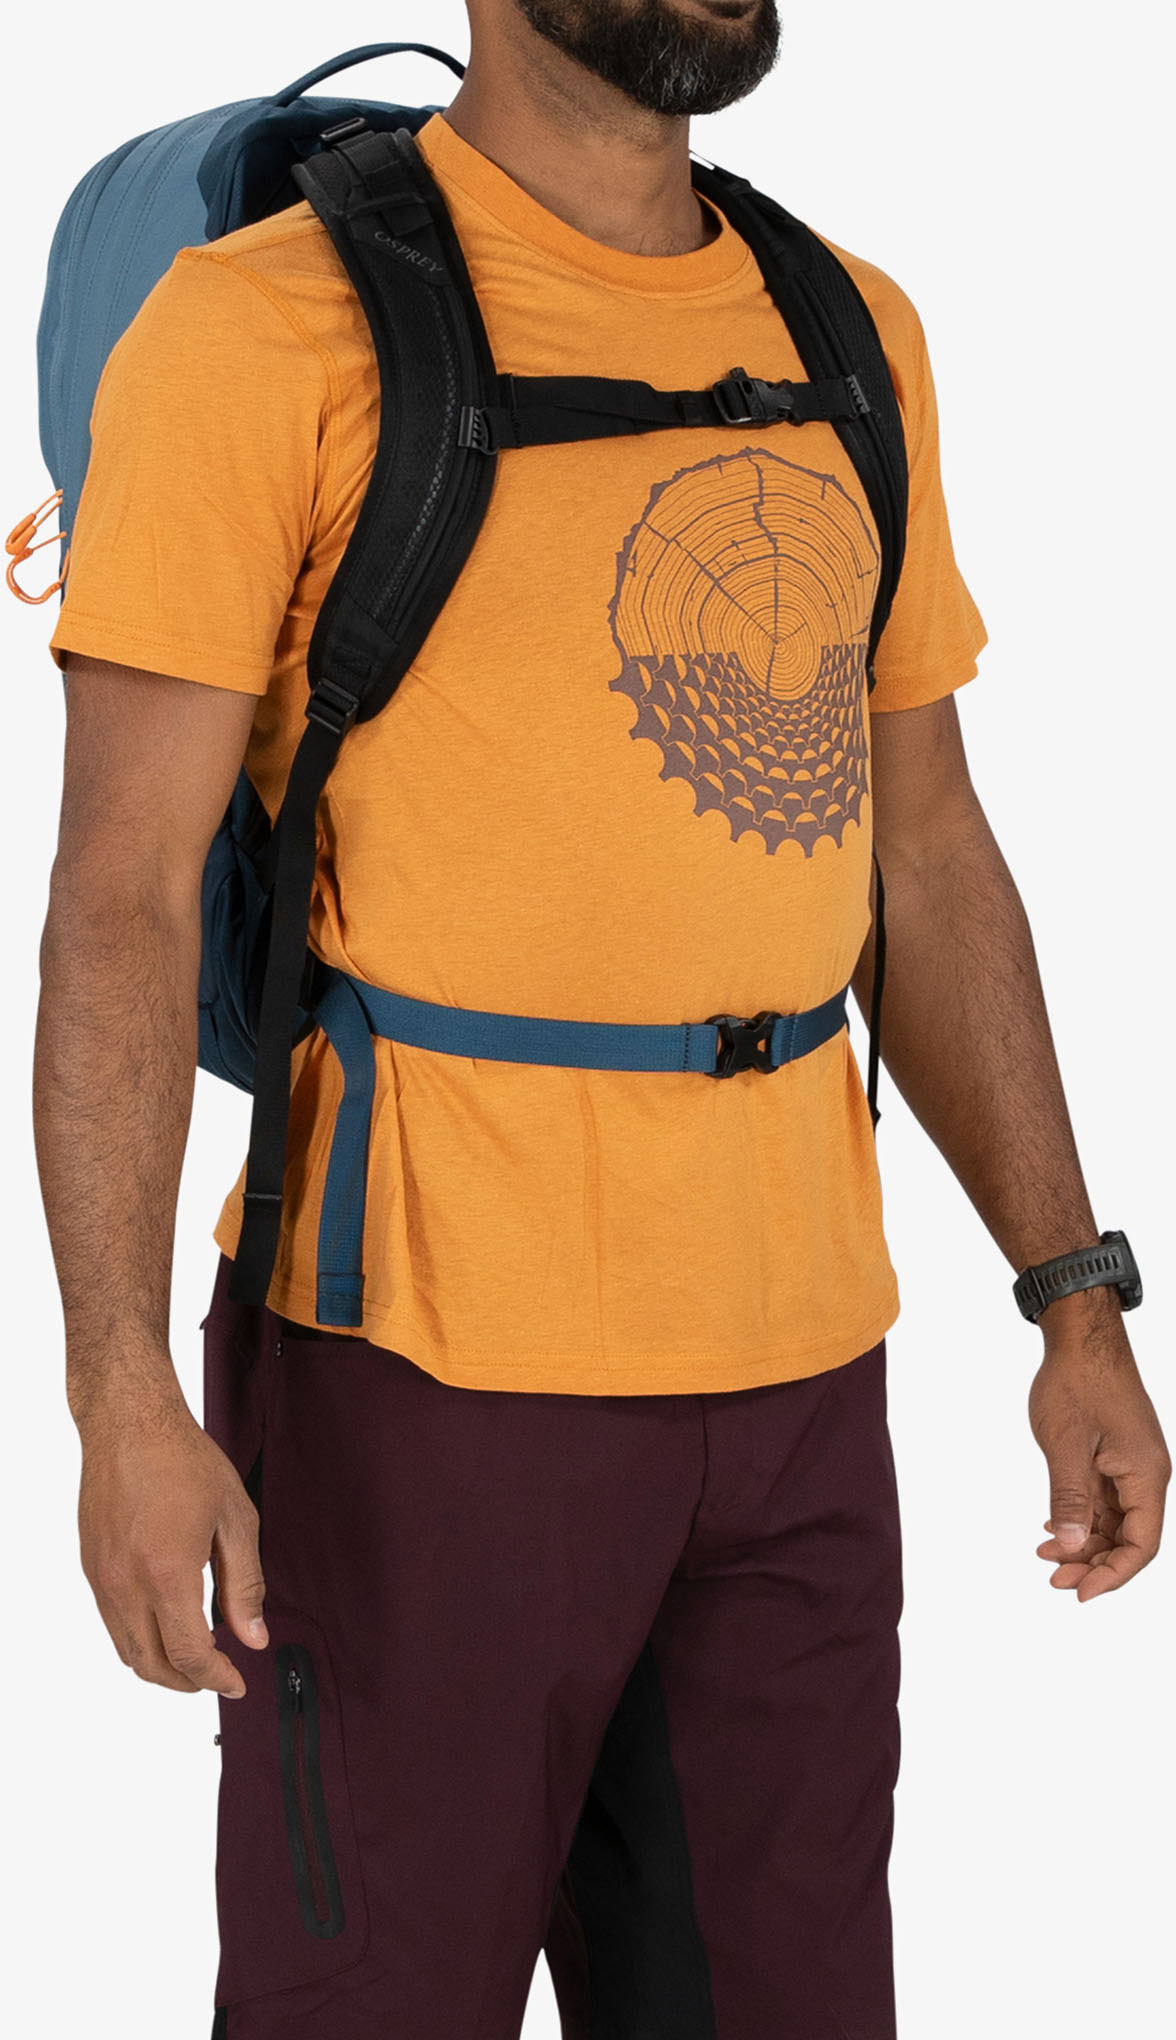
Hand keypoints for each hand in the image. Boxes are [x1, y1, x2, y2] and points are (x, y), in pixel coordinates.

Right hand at [77, 1378, 266, 1694]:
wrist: (129, 1424)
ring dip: (161, 1665)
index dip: (215, 1678)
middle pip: (152, 1664)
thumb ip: (246, 1585)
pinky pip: (112, 1623)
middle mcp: (126, 1583)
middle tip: (218, 1676)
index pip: (189, 1654)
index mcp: (167, 1572)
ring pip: (127, 1650)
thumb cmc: (184, 1461)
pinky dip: (139, 1639)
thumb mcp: (235, 1519)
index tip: (236, 1682)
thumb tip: (254, 1636)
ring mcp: (103, 1578)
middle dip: (188, 1682)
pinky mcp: (91, 1568)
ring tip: (195, 1656)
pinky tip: (166, 1624)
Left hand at [1028, 1294, 1170, 1599]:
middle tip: (1052, 1579)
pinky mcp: (1115, 1454)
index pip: (1141, 1546)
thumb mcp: (1066, 1445)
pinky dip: (1081, 1518)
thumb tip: (1070, 1548)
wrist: (1081, 1335)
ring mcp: (1130, 1464)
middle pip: (1130, 1538)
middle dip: (1093, 1564)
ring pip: (1115, 1521)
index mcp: (1145, 1475)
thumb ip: (1069, 1499)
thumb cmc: (1077, 1381)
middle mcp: (1145, 1474)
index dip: (1113, 1576)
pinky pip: (1104, 1500)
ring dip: (1083, 1542)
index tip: (1078, 1594)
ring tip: (1044, 1554)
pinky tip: (1051, 1526)